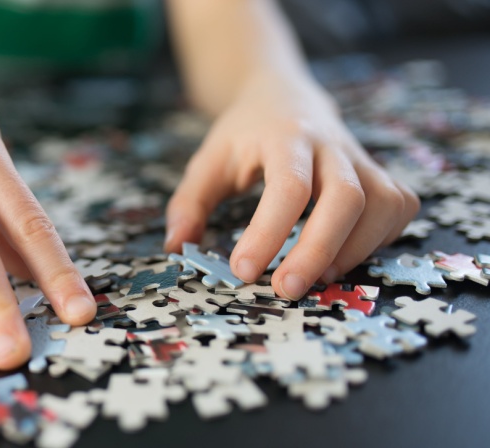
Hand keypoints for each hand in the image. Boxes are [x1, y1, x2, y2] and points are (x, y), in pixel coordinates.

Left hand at [164, 71, 419, 298]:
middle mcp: (331, 144)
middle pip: (346, 197)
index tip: (242, 270)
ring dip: (353, 250)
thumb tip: (176, 246)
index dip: (269, 231)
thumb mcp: (208, 160)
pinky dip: (380, 239)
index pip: (288, 186)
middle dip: (318, 249)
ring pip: (380, 204)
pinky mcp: (382, 174)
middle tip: (286, 290)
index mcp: (284, 137)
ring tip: (315, 278)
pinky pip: (397, 208)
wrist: (284, 97)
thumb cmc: (244, 136)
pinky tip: (345, 255)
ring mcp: (362, 159)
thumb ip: (189, 203)